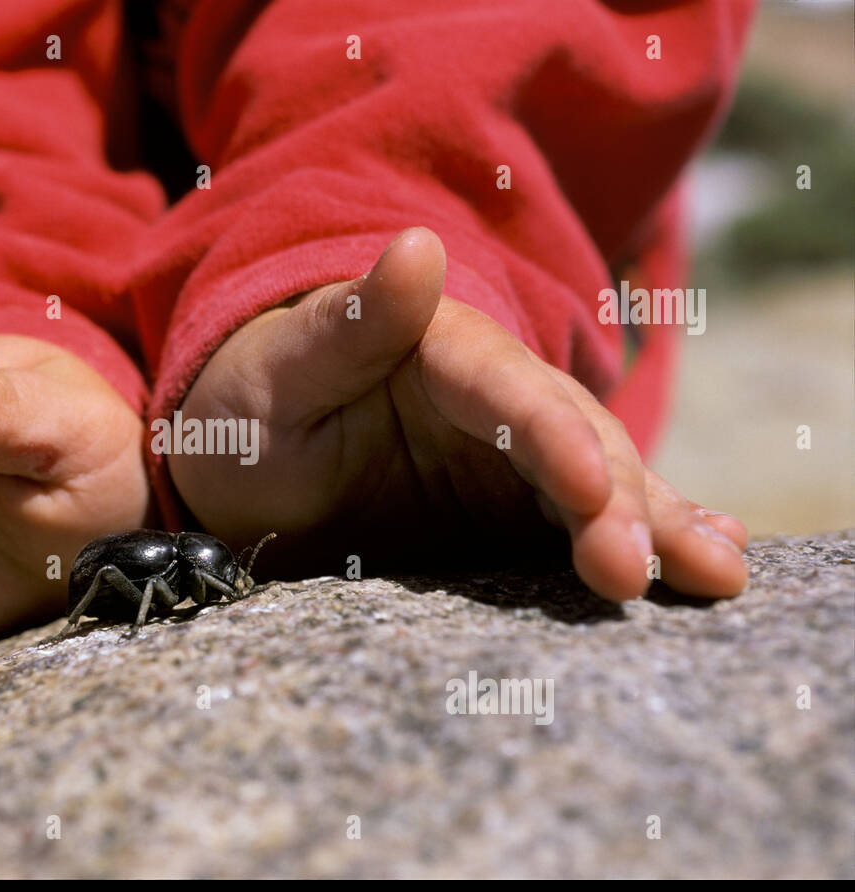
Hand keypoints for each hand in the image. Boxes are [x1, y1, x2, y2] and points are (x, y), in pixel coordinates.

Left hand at [167, 228, 746, 599]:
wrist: (244, 465)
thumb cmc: (248, 407)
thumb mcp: (274, 370)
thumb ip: (343, 326)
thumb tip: (415, 248)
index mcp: (439, 349)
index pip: (504, 390)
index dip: (550, 438)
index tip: (587, 489)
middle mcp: (494, 398)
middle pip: (570, 441)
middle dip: (616, 502)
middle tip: (643, 569)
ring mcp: (512, 457)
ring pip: (599, 485)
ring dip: (659, 527)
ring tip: (721, 571)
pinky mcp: (514, 510)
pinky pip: (586, 526)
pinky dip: (652, 539)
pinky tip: (713, 560)